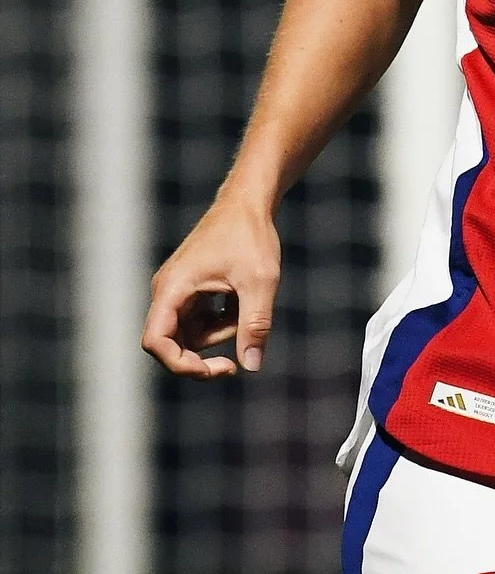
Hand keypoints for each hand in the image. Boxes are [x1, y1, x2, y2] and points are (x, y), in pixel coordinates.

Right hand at [142, 194, 280, 378]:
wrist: (249, 203)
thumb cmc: (251, 236)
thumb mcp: (260, 282)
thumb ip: (255, 324)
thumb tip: (251, 366)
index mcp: (172, 288)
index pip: (155, 341)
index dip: (179, 364)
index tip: (214, 369)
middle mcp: (166, 291)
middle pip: (170, 343)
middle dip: (201, 356)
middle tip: (232, 366)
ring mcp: (176, 290)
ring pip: (190, 333)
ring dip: (218, 332)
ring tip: (246, 306)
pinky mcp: (189, 290)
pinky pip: (198, 321)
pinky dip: (220, 320)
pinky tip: (238, 300)